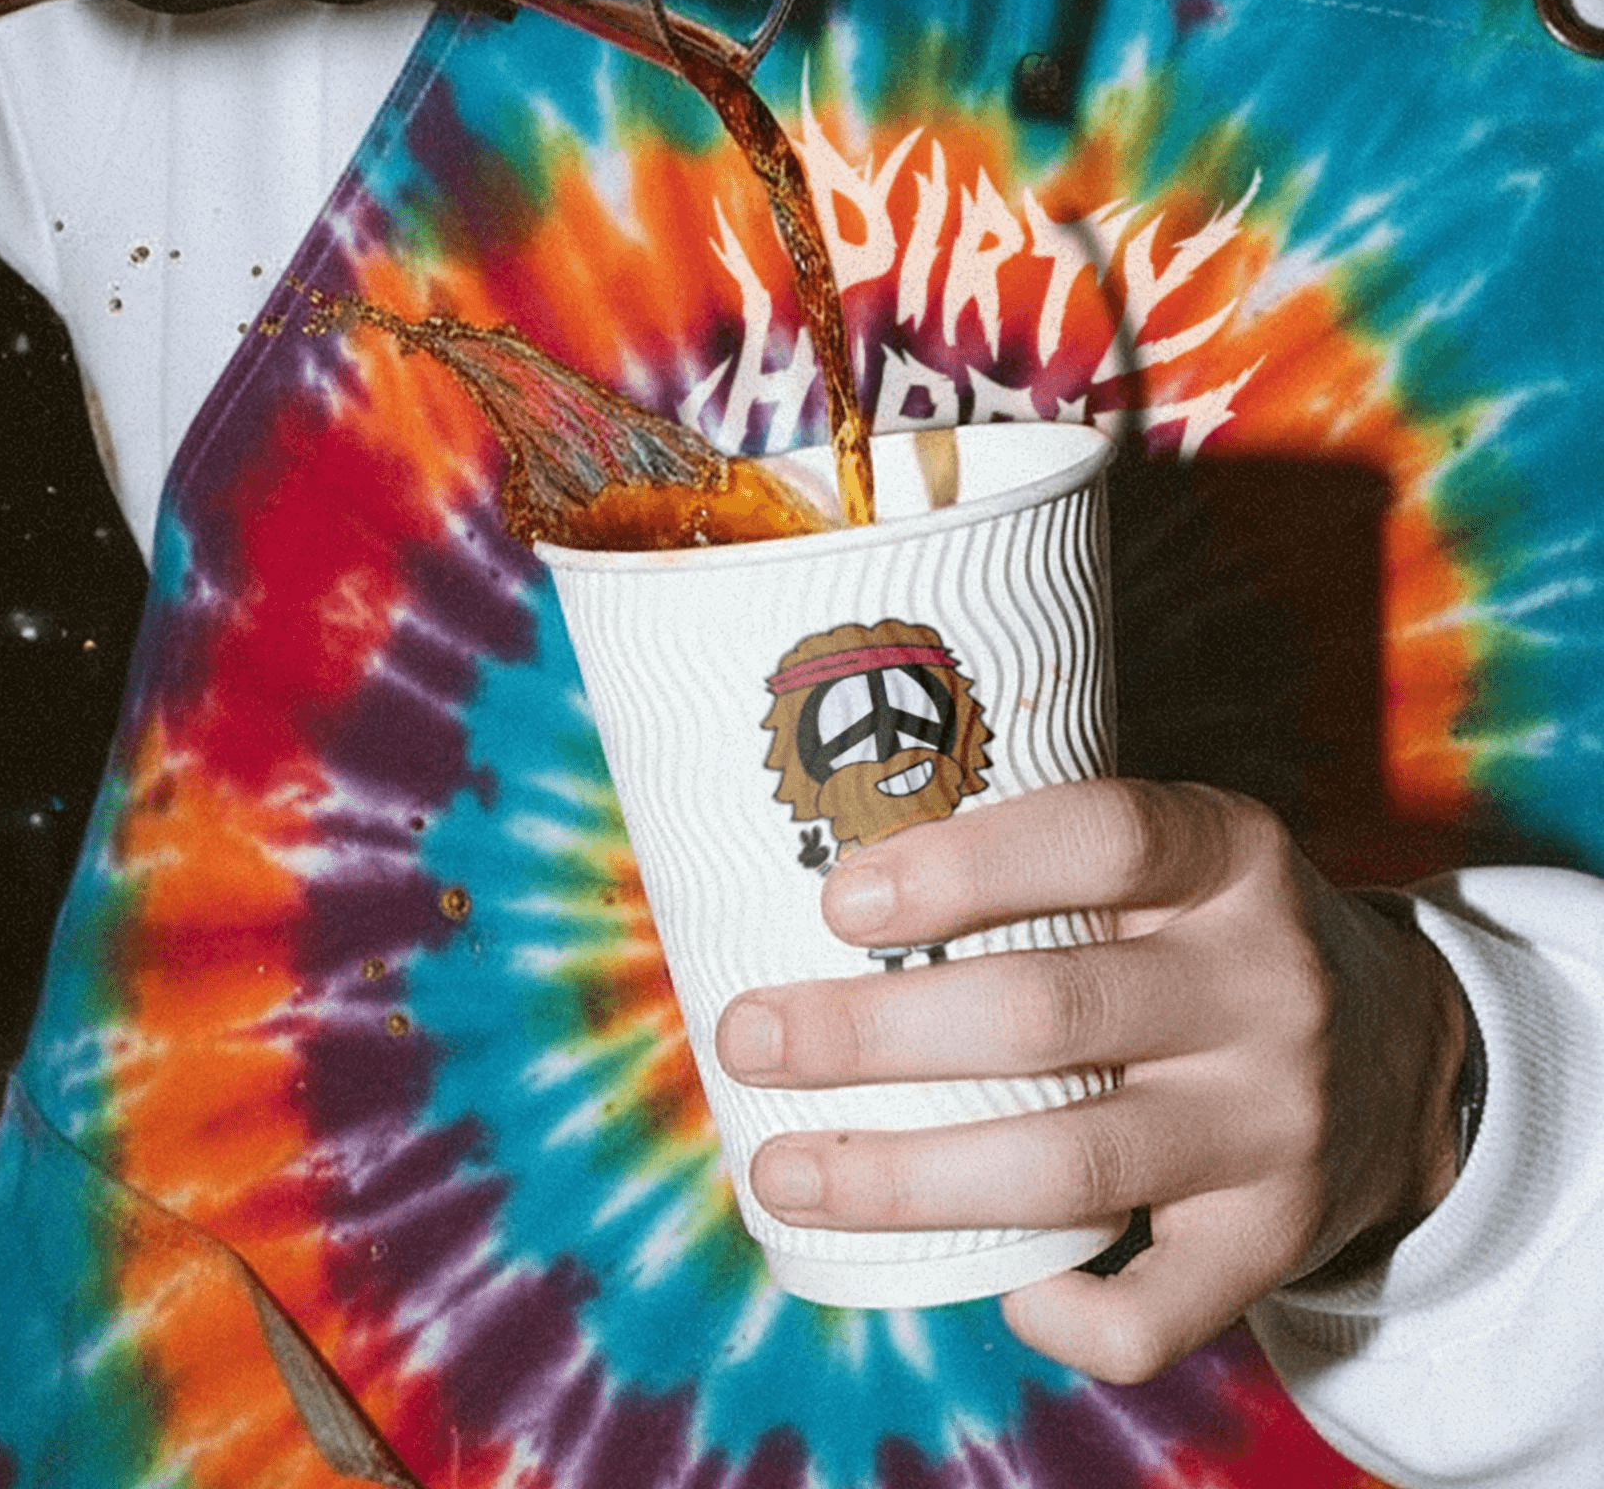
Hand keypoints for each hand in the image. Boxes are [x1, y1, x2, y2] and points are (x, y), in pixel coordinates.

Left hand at [715, 779, 1468, 1383]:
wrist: (1400, 1054)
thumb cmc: (1204, 935)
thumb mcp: (1170, 858)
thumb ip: (1041, 859)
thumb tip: (804, 882)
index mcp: (1227, 856)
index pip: (1101, 837)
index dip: (962, 869)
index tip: (835, 901)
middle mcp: (1262, 984)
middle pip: (1048, 1014)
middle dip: (872, 1035)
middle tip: (747, 1038)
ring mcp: (1275, 1121)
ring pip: (1074, 1166)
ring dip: (904, 1179)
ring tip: (782, 1173)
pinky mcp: (1277, 1237)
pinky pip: (1157, 1310)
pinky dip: (1058, 1312)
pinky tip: (991, 1290)